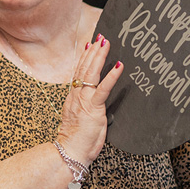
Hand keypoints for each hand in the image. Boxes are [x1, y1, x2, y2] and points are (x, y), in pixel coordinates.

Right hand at [54, 34, 122, 164]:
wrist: (71, 152)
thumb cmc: (77, 140)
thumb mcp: (81, 119)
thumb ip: (87, 108)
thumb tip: (94, 104)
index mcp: (73, 97)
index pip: (78, 72)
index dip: (85, 57)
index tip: (90, 44)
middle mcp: (76, 95)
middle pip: (84, 68)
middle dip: (93, 51)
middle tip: (100, 37)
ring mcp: (84, 100)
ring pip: (91, 73)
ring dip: (99, 56)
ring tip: (106, 43)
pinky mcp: (93, 108)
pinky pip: (103, 89)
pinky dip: (112, 76)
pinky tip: (119, 65)